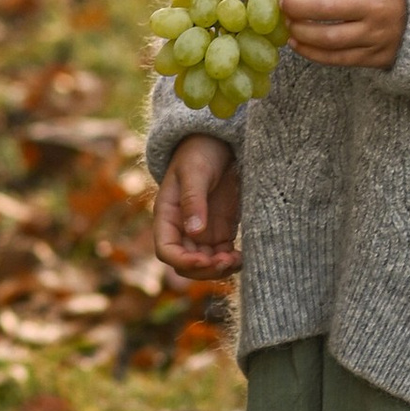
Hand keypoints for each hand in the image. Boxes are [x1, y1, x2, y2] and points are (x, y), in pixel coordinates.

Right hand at [154, 132, 241, 284]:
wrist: (217, 141)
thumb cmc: (199, 151)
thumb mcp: (194, 171)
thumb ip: (193, 200)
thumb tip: (194, 232)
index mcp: (167, 215)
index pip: (166, 250)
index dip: (182, 261)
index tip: (204, 260)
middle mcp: (182, 229)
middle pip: (186, 264)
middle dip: (204, 269)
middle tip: (225, 261)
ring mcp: (202, 232)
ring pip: (205, 265)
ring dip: (219, 269)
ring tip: (237, 260)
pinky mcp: (221, 231)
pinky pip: (222, 256)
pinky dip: (231, 262)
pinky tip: (243, 257)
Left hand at [274, 0, 408, 68]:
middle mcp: (373, 6)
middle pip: (321, 8)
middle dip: (294, 8)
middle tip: (281, 6)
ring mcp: (375, 34)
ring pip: (327, 37)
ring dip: (300, 32)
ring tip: (288, 26)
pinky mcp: (375, 56)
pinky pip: (336, 58)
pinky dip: (312, 53)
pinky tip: (298, 44)